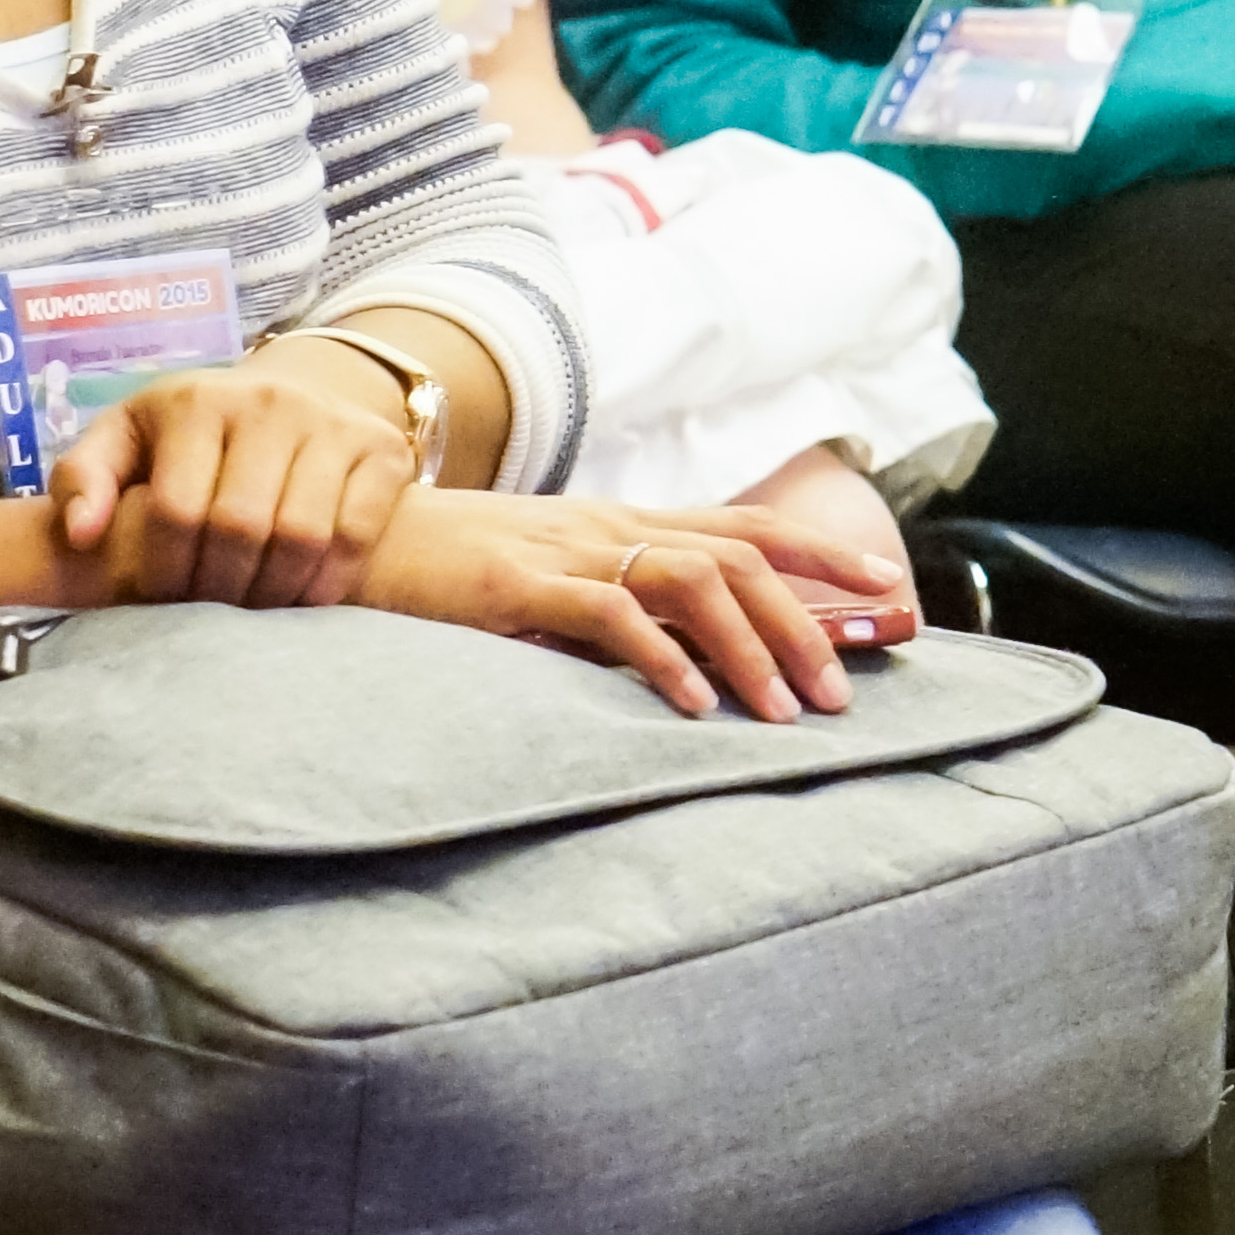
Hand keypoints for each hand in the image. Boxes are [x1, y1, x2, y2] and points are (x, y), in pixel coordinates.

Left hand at [56, 342, 423, 608]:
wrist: (290, 400)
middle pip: (240, 524)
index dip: (166, 568)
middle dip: (220, 585)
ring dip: (274, 590)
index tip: (162, 597)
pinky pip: (357, 532)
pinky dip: (329, 579)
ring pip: (301, 533)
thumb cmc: (191, 437)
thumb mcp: (127, 440)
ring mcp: (335, 424)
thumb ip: (85, 479)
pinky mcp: (384, 451)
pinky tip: (303, 595)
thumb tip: (83, 533)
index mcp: (197, 402)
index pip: (176, 507)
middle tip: (211, 611)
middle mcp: (270, 402)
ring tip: (254, 608)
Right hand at [353, 492, 910, 720]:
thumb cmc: (451, 565)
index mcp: (624, 522)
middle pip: (739, 559)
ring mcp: (566, 553)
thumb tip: (692, 647)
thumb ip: (616, 596)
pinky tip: (695, 705)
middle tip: (843, 693)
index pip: (746, 526)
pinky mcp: (516, 588)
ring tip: (786, 712)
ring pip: (693, 583)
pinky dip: (661, 660)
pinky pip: (609, 616)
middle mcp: (610, 528)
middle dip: (805, 623)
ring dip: (750, 648)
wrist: (347, 534)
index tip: (887, 584)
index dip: (820, 551)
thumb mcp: (551, 571)